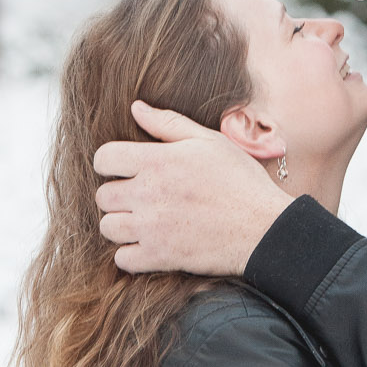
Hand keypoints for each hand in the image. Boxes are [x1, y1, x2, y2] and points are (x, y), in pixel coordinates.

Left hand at [94, 102, 292, 273]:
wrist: (264, 228)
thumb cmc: (241, 181)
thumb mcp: (209, 141)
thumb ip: (168, 123)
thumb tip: (136, 107)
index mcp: (157, 161)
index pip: (103, 158)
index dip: (110, 162)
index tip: (125, 169)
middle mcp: (148, 193)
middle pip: (103, 195)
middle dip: (117, 195)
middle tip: (140, 197)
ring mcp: (151, 227)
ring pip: (108, 227)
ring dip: (121, 224)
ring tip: (143, 221)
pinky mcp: (159, 257)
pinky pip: (122, 259)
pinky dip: (130, 254)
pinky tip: (149, 244)